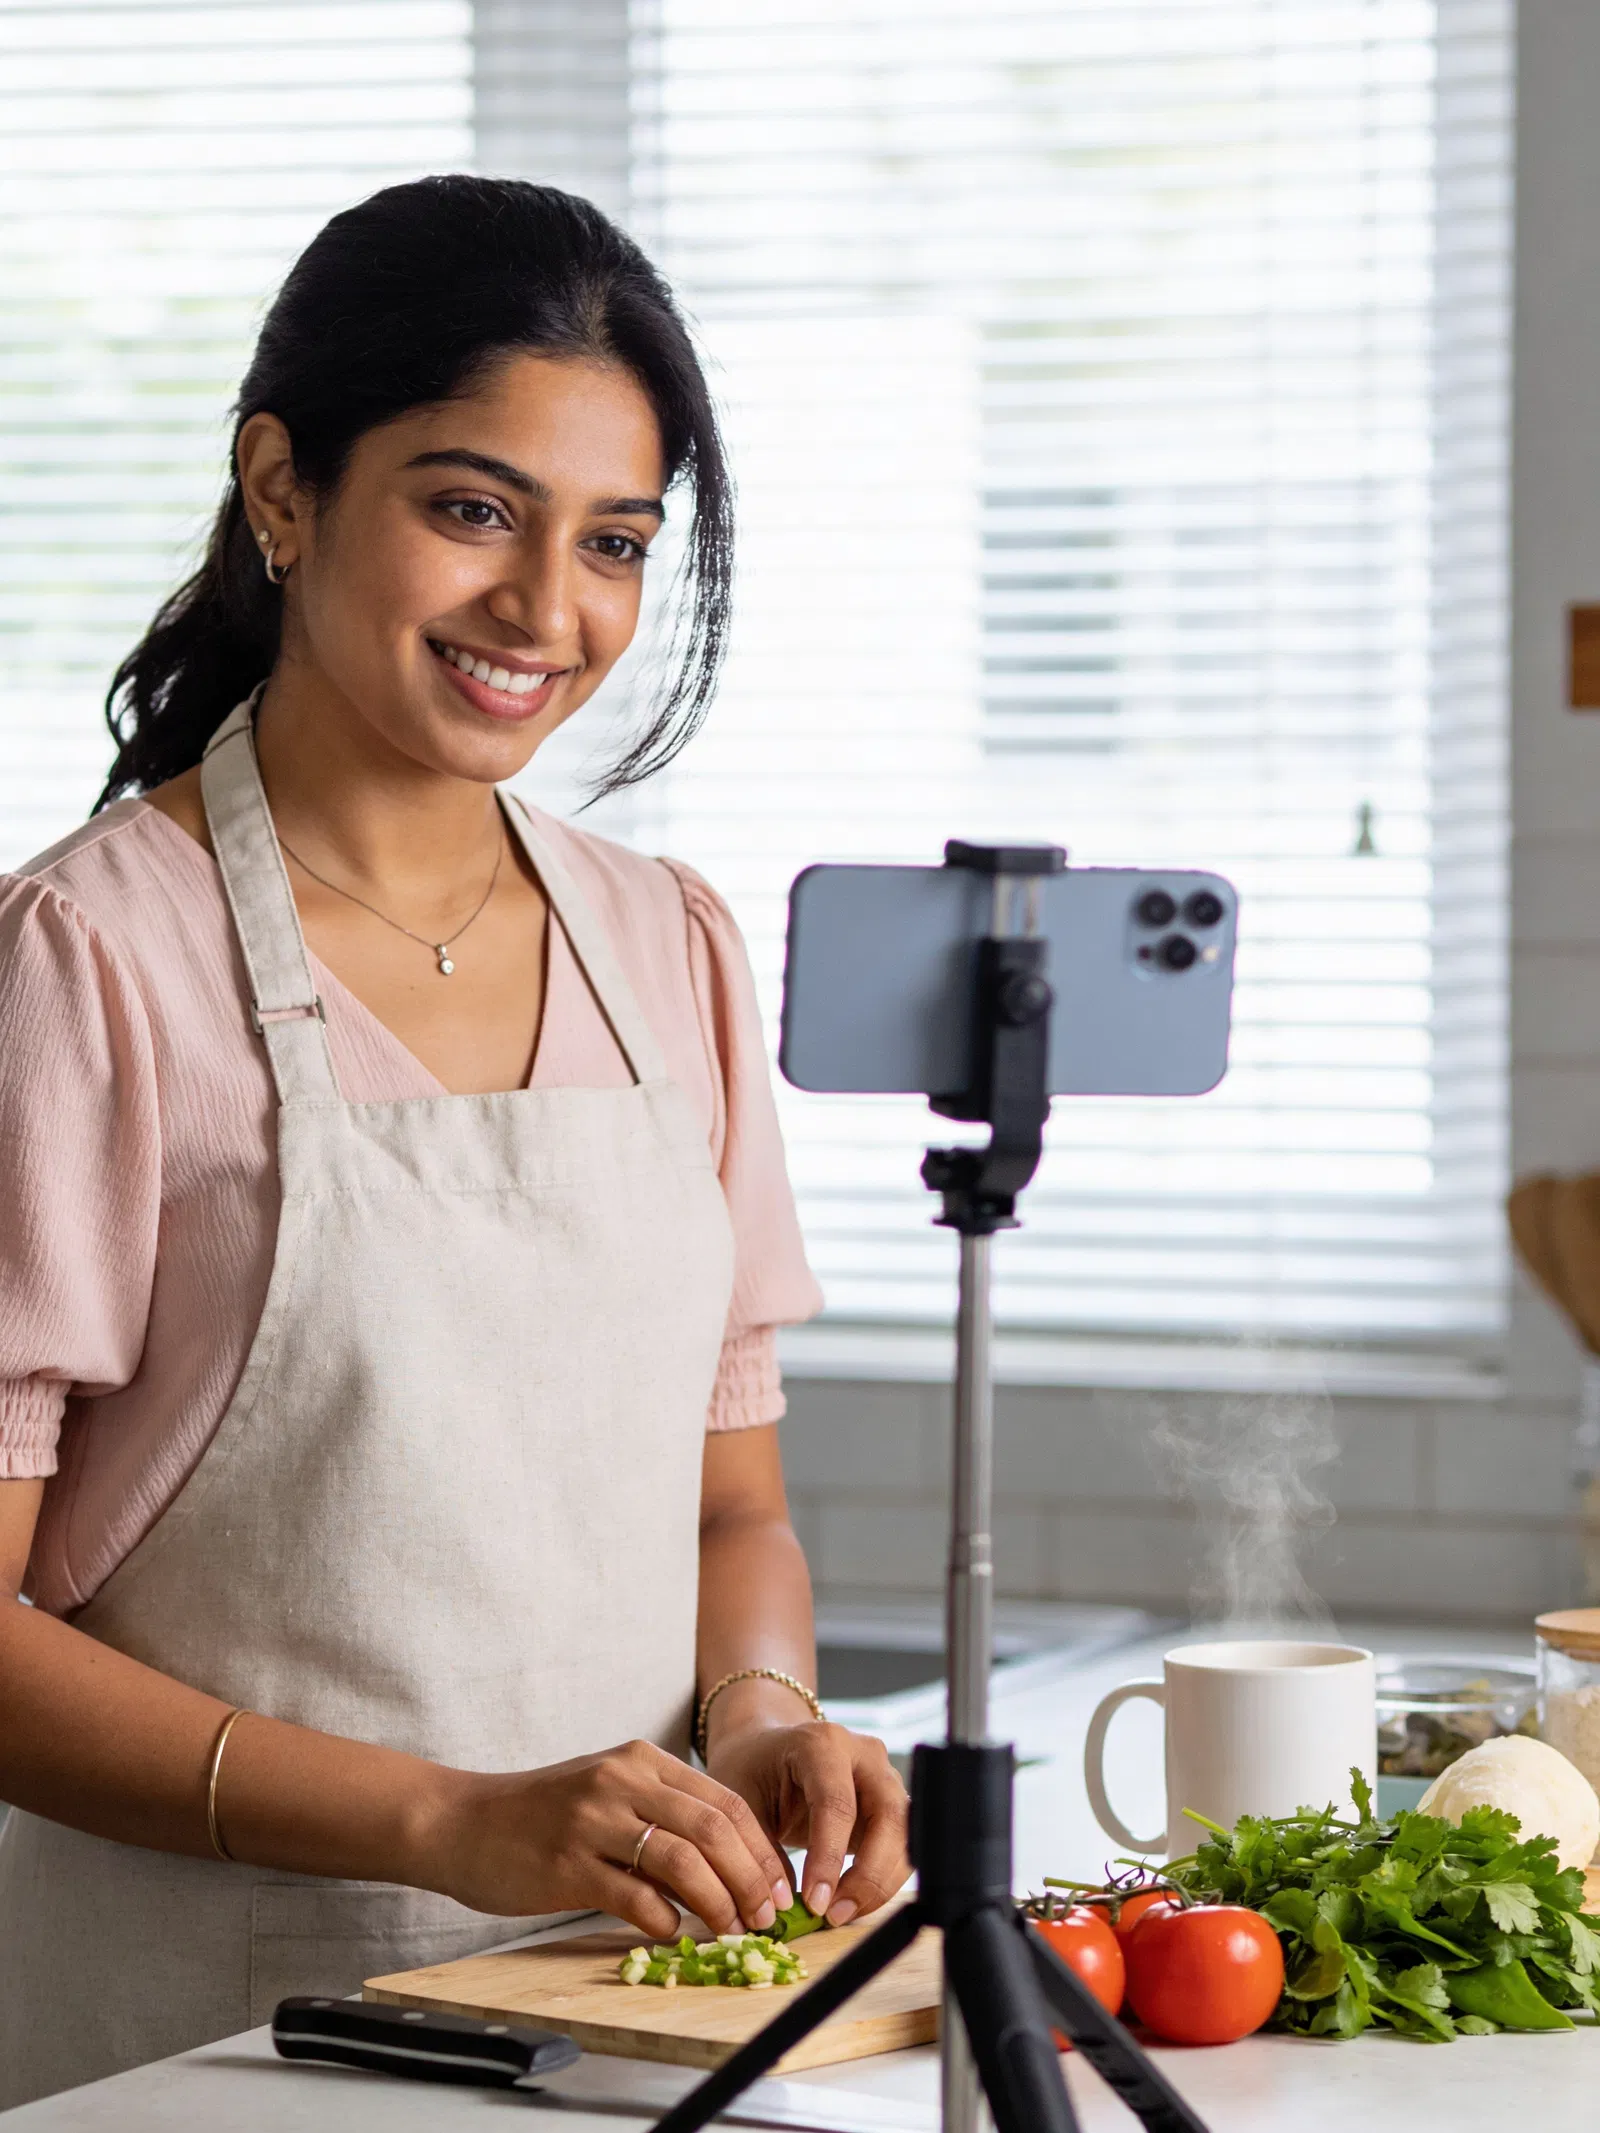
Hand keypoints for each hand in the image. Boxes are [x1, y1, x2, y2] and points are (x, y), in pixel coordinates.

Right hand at [423, 1738, 796, 1941]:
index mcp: (641, 1761)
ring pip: (682, 1860)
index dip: (760, 1849)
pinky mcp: (568, 1864)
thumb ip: (661, 1816)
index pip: (724, 1801)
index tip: (779, 1888)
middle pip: (713, 1829)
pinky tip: (672, 1933)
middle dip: (751, 1878)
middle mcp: (622, 1781)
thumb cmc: (540, 1815)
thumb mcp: (608, 1793)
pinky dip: (664, 1920)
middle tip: (767, 1917)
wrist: (462, 1822)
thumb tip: (727, 1869)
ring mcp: (594, 1820)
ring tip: (730, 1930)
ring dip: (718, 1902)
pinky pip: (634, 1896)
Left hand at [706, 1720, 909, 1927]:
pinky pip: (903, 1848)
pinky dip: (883, 1881)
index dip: (830, 1857)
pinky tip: (852, 1903)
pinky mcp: (892, 1805)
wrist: (768, 1751)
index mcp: (823, 1744)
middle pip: (888, 1816)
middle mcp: (864, 1755)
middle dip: (867, 1875)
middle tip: (834, 1915)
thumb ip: (759, 1850)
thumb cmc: (753, 1772)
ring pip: (905, 1835)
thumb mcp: (740, 1801)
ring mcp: (885, 1777)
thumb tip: (782, 1904)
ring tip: (840, 1914)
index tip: (815, 1902)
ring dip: (879, 1883)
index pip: (837, 1803)